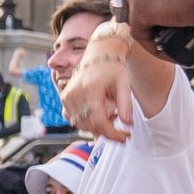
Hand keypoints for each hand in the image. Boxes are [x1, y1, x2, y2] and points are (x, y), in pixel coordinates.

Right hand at [60, 27, 137, 143]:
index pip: (99, 121)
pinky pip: (75, 119)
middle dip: (107, 130)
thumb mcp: (124, 85)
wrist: (99, 55)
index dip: (112, 133)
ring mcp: (67, 97)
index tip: (125, 137)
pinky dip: (87, 121)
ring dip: (97, 126)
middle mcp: (74, 94)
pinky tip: (99, 111)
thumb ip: (126, 106)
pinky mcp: (64, 99)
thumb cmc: (113, 68)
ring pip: (82, 124)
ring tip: (110, 112)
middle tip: (120, 122)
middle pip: (90, 125)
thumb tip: (128, 125)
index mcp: (89, 89)